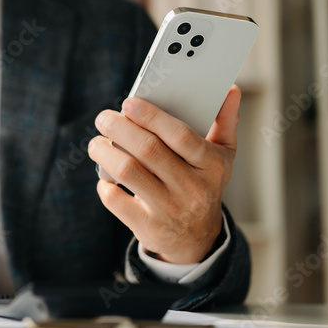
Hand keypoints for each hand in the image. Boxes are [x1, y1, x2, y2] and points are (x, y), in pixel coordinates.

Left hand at [87, 85, 240, 263]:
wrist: (197, 238)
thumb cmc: (203, 183)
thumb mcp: (222, 156)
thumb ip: (225, 121)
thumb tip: (230, 89)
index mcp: (211, 165)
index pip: (181, 136)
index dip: (152, 117)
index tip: (129, 102)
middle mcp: (192, 188)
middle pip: (148, 150)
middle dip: (119, 129)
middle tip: (103, 118)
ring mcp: (169, 209)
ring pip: (127, 172)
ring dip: (104, 153)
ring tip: (97, 143)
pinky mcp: (147, 226)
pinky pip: (116, 199)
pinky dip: (104, 184)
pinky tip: (105, 175)